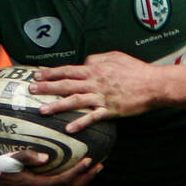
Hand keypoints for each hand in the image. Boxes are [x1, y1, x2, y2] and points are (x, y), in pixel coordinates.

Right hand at [0, 150, 102, 185]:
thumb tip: (46, 157)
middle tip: (100, 164)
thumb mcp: (7, 161)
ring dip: (80, 179)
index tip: (90, 161)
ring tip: (93, 167)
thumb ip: (26, 157)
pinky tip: (74, 169)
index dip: (79, 172)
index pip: (64, 181)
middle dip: (87, 177)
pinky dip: (70, 179)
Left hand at [30, 51, 160, 130]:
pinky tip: (69, 128)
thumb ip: (97, 58)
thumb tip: (85, 62)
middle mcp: (95, 82)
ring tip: (41, 110)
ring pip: (74, 101)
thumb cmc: (136, 70)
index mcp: (95, 69)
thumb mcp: (115, 56)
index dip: (51, 72)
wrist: (154, 84)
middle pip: (66, 84)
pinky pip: (92, 117)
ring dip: (56, 106)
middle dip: (47, 87)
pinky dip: (80, 123)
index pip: (68, 70)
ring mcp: (101, 97)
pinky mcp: (110, 110)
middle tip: (31, 89)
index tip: (37, 74)